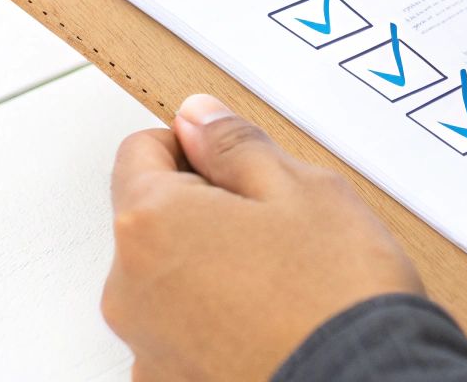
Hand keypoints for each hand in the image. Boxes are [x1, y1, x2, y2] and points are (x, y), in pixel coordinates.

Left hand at [104, 94, 422, 380]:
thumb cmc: (336, 296)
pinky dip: (216, 323)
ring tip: (280, 281)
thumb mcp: (300, 187)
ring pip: (170, 280)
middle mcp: (129, 291)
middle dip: (204, 212)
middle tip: (275, 225)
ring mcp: (148, 348)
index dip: (195, 146)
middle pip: (153, 220)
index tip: (237, 162)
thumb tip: (199, 119)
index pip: (141, 150)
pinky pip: (184, 334)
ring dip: (210, 270)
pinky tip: (270, 323)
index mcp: (150, 224)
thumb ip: (234, 144)